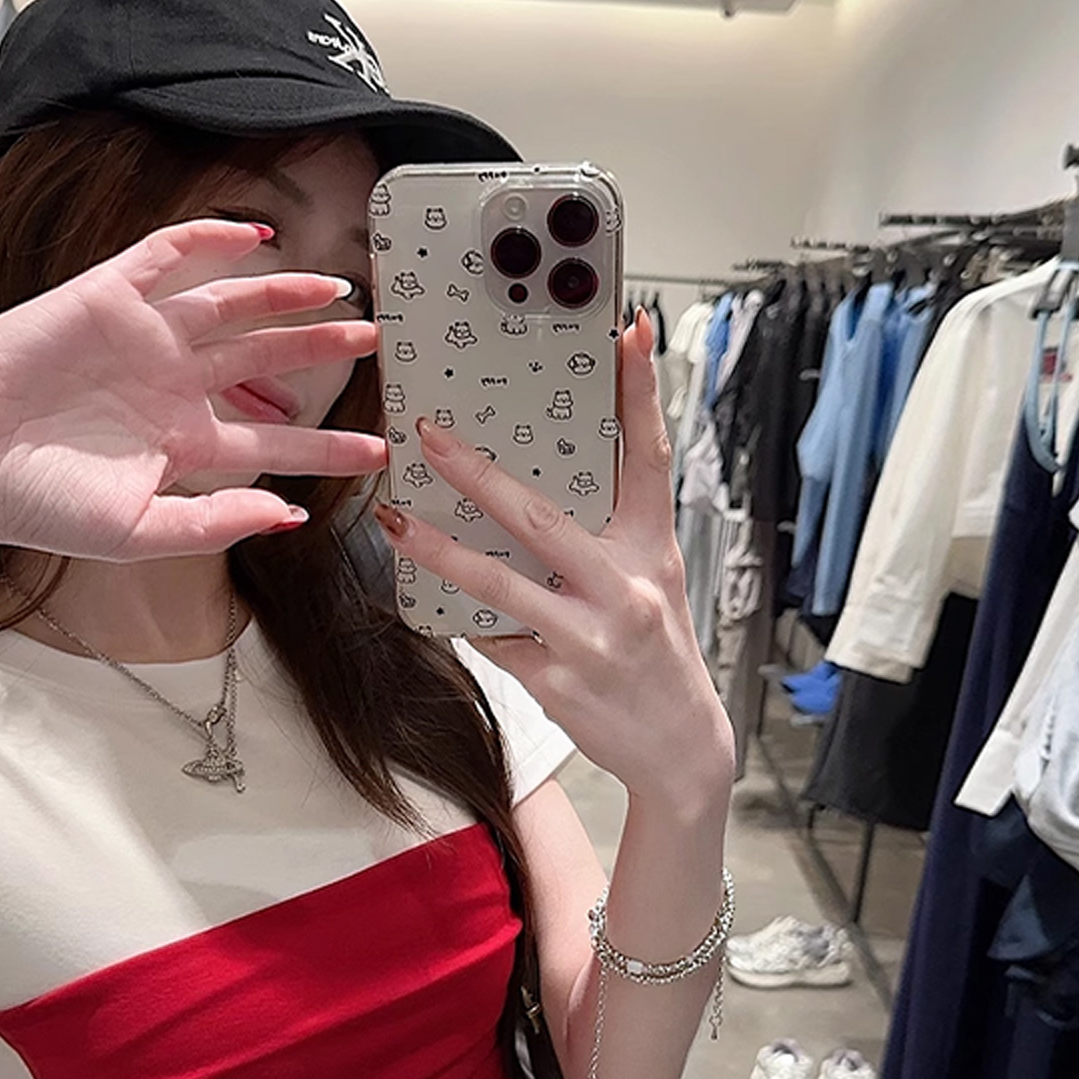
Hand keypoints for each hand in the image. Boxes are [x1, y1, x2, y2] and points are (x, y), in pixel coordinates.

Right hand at [0, 219, 386, 560]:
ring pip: (232, 306)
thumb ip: (217, 522)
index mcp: (186, 444)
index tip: (379, 450)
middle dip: (323, 350)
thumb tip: (290, 516)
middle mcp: (173, 387)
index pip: (276, 442)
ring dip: (285, 294)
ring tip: (339, 290)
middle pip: (267, 361)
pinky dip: (208, 240)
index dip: (329, 446)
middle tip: (378, 342)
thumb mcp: (141, 530)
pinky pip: (166, 256)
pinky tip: (253, 235)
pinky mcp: (105, 298)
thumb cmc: (39, 505)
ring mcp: (143, 340)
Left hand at [374, 310, 735, 806]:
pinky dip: (460, 616)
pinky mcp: (557, 681)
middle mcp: (625, 589)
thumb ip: (606, 537)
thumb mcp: (652, 584)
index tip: (626, 331)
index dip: (640, 393)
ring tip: (398, 519)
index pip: (649, 458)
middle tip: (431, 435)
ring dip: (440, 550)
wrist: (681, 748)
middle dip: (480, 474)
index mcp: (653, 551)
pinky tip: (428, 596)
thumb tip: (532, 491)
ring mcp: (589, 638)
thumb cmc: (657, 654)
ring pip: (499, 584)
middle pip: (543, 517)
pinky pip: (492, 637)